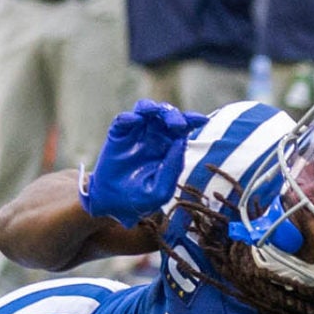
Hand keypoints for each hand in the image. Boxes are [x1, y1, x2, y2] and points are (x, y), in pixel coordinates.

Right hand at [80, 99, 204, 224]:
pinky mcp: (118, 135)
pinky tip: (134, 121)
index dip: (192, 120)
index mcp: (169, 149)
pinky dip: (129, 117)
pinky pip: (123, 119)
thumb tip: (181, 140)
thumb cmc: (140, 200)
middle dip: (173, 115)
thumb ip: (173, 168)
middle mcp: (154, 137)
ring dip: (152, 108)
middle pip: (166, 115)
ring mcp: (135, 134)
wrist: (112, 205)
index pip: (183, 129)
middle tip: (176, 125)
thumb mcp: (160, 191)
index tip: (201, 120)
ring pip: (146, 109)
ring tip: (154, 112)